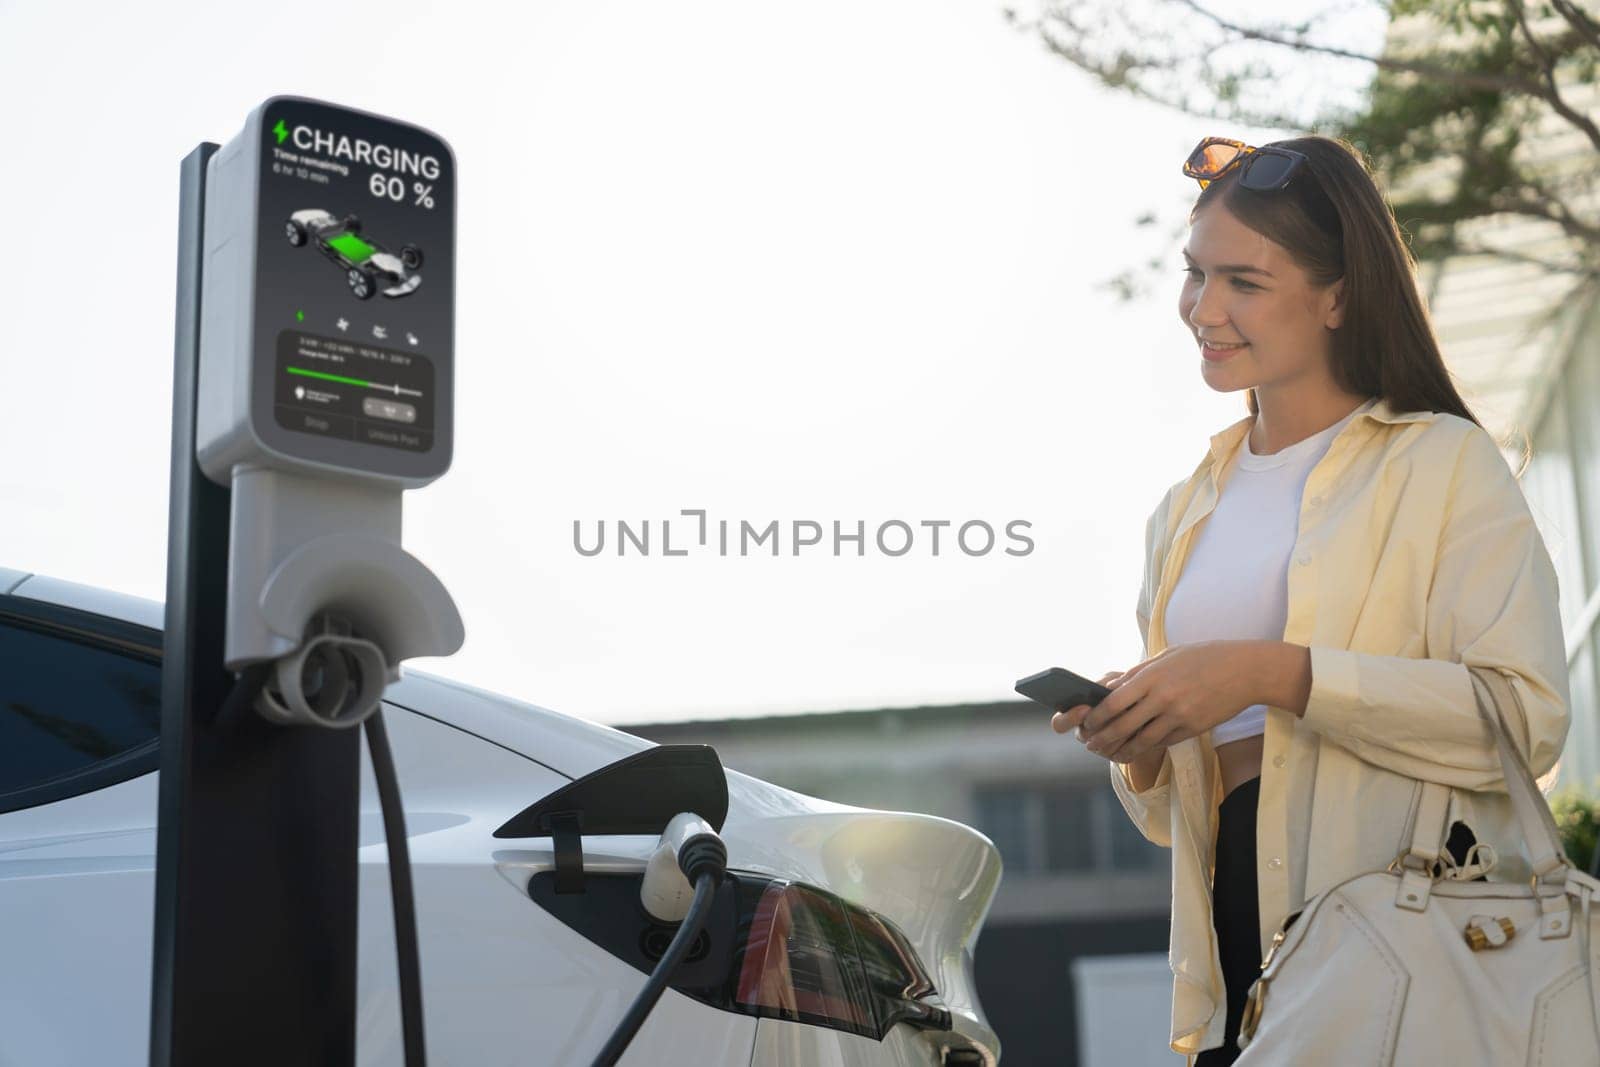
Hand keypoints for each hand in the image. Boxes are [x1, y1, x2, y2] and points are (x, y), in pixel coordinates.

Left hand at [1051, 641, 1254, 763]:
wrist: (1245, 671)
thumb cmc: (1203, 658)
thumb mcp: (1167, 657)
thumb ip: (1139, 674)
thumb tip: (1111, 688)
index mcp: (1153, 676)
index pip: (1114, 702)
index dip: (1096, 716)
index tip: (1086, 722)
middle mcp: (1163, 698)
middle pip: (1123, 725)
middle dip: (1102, 738)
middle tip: (1090, 744)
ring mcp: (1179, 716)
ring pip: (1142, 740)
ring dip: (1121, 749)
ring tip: (1108, 753)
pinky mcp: (1192, 729)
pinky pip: (1163, 742)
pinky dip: (1146, 747)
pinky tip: (1135, 750)